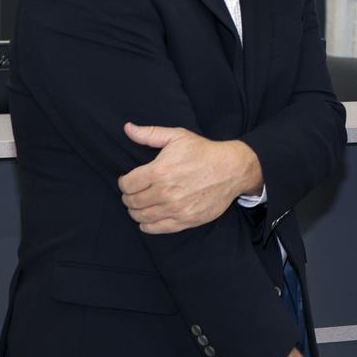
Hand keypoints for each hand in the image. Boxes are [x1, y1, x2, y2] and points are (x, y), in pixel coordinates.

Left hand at [118, 123, 262, 233]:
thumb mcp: (177, 136)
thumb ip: (150, 133)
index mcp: (160, 171)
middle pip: (132, 201)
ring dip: (136, 211)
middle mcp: (166, 192)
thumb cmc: (204, 151)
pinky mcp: (186, 220)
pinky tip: (148, 218)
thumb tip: (128, 128)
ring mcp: (176, 208)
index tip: (128, 181)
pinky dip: (147, 225)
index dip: (124, 182)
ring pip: (141, 216)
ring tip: (140, 204)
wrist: (232, 169)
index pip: (127, 184)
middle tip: (133, 193)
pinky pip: (157, 228)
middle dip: (129, 197)